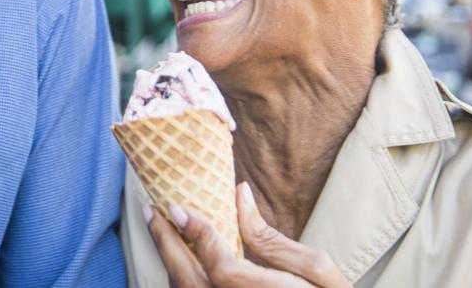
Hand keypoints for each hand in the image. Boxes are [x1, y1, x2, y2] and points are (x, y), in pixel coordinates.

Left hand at [145, 183, 349, 286]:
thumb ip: (273, 238)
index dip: (198, 236)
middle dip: (166, 245)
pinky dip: (181, 280)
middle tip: (152, 212)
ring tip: (161, 231)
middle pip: (191, 283)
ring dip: (170, 263)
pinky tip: (179, 260)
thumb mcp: (319, 271)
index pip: (222, 268)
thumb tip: (239, 193)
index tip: (177, 208)